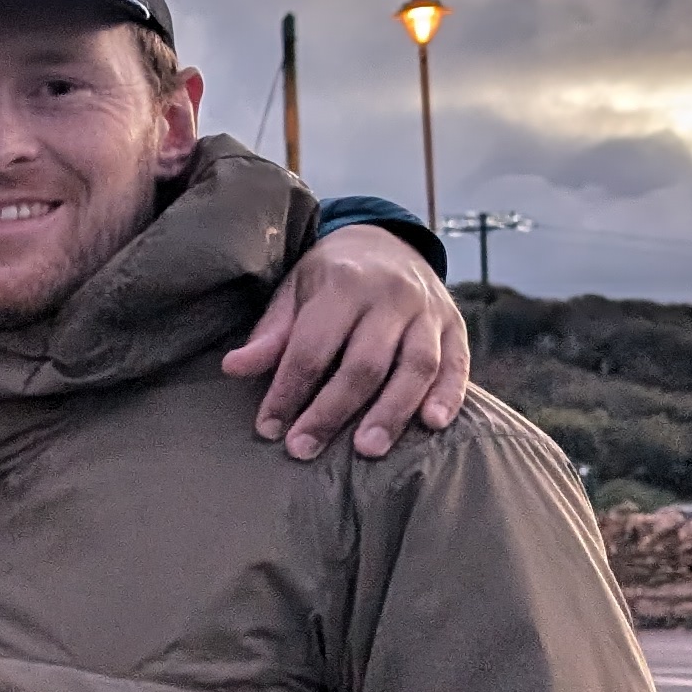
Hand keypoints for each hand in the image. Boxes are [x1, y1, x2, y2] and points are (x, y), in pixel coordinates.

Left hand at [223, 225, 471, 458]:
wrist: (386, 240)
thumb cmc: (331, 276)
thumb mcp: (295, 291)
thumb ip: (272, 333)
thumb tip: (233, 368)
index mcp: (344, 282)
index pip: (313, 346)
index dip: (288, 391)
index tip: (268, 429)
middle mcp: (391, 294)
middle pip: (364, 363)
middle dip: (332, 411)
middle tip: (305, 449)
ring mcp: (429, 310)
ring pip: (416, 367)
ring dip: (392, 412)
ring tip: (367, 450)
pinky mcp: (455, 325)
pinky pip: (457, 364)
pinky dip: (449, 395)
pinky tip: (432, 425)